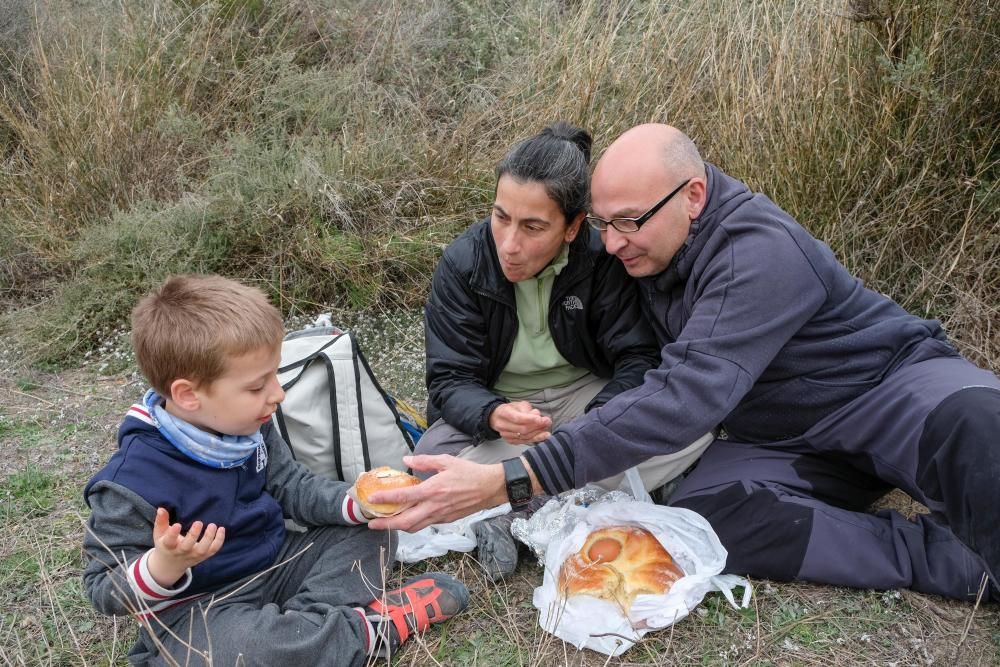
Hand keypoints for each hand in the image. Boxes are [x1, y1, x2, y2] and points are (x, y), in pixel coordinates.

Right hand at [147, 507, 224, 587]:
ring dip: (209, 538)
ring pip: (202, 550)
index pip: (169, 542)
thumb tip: (161, 509)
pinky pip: (213, 550)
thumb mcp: (160, 534)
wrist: (170, 564)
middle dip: (193, 535)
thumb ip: (161, 521)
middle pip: (187, 547)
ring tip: (213, 525)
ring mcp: (193, 555)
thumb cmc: (165, 544)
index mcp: (168, 546)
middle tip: (198, 522)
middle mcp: (181, 552)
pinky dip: (219, 541)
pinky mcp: (203, 556)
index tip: (177, 525)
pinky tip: (221, 529)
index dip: (172, 534)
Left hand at [366, 455, 507, 531]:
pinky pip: (425, 525)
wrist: (490, 488)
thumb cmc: (469, 472)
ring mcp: (440, 516)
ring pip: (414, 527)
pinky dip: (412, 525)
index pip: (404, 497)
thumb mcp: (446, 460)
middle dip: (386, 524)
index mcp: (432, 489)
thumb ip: (424, 461)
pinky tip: (406, 519)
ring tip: (385, 524)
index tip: (372, 499)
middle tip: (371, 523)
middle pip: (405, 522)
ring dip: (397, 527)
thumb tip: (406, 460)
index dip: (385, 499)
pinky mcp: (446, 520)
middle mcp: (434, 506)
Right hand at [488, 401, 551, 444]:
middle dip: (537, 426)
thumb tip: (537, 416)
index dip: (529, 419)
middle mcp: (503, 425)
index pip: (517, 418)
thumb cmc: (511, 409)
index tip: (540, 419)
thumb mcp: (518, 404)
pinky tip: (543, 436)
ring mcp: (506, 435)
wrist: (498, 417)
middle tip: (547, 421)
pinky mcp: (510, 441)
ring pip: (524, 436)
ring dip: (538, 433)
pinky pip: (524, 441)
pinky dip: (535, 439)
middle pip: (522, 429)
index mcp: (504, 413)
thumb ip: (528, 409)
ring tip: (547, 428)